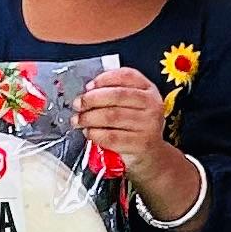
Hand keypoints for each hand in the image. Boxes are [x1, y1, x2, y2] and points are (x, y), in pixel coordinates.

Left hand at [80, 64, 199, 217]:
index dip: (104, 79)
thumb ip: (114, 94)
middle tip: (78, 104)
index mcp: (149, 90)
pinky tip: (89, 133)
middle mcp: (152, 105)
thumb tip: (87, 92)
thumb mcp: (132, 106)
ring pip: (111, 116)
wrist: (151, 156)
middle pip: (117, 95)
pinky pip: (111, 136)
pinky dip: (95, 134)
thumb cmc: (135, 127)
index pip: (126, 76)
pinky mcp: (140, 144)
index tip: (88, 86)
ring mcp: (148, 125)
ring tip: (78, 120)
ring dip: (89, 118)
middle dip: (91, 99)